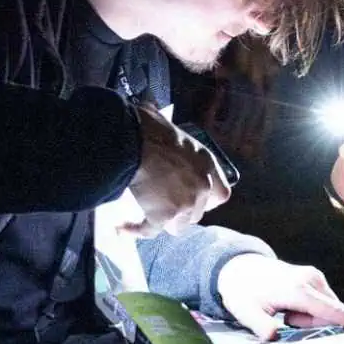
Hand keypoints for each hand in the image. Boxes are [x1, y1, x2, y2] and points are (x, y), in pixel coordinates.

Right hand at [126, 103, 229, 233]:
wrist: (135, 142)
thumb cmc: (149, 128)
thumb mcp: (172, 129)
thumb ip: (168, 137)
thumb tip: (151, 111)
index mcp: (207, 164)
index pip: (221, 195)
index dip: (207, 201)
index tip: (195, 200)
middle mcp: (202, 187)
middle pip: (197, 213)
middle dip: (181, 211)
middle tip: (163, 203)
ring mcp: (184, 204)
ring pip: (177, 225)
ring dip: (162, 220)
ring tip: (145, 212)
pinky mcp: (163, 216)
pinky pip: (149, 231)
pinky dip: (135, 230)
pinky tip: (123, 228)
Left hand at [214, 255, 343, 341]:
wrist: (239, 268)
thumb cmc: (242, 291)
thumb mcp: (244, 311)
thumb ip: (259, 325)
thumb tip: (272, 337)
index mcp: (298, 289)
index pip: (332, 310)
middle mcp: (311, 279)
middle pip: (329, 314)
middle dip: (311, 325)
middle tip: (284, 319)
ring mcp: (314, 277)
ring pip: (325, 310)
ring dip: (308, 319)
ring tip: (284, 312)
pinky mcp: (314, 278)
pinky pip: (321, 304)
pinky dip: (308, 311)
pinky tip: (289, 307)